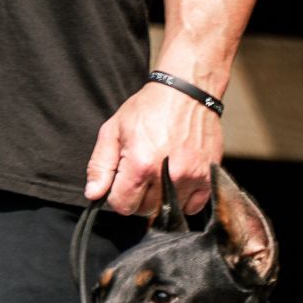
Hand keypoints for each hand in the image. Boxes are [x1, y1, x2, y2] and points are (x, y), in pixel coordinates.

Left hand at [85, 81, 223, 217]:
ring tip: (160, 173)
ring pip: (168, 210)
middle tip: (141, 173)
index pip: (122, 205)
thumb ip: (100, 165)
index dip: (117, 195)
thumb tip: (94, 194)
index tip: (122, 181)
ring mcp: (191, 177)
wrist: (187, 91)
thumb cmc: (149, 108)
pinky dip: (184, 200)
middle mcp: (167, 175)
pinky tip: (178, 180)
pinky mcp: (208, 177)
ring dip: (161, 199)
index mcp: (140, 164)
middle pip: (144, 210)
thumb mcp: (113, 130)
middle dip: (138, 196)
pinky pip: (193, 207)